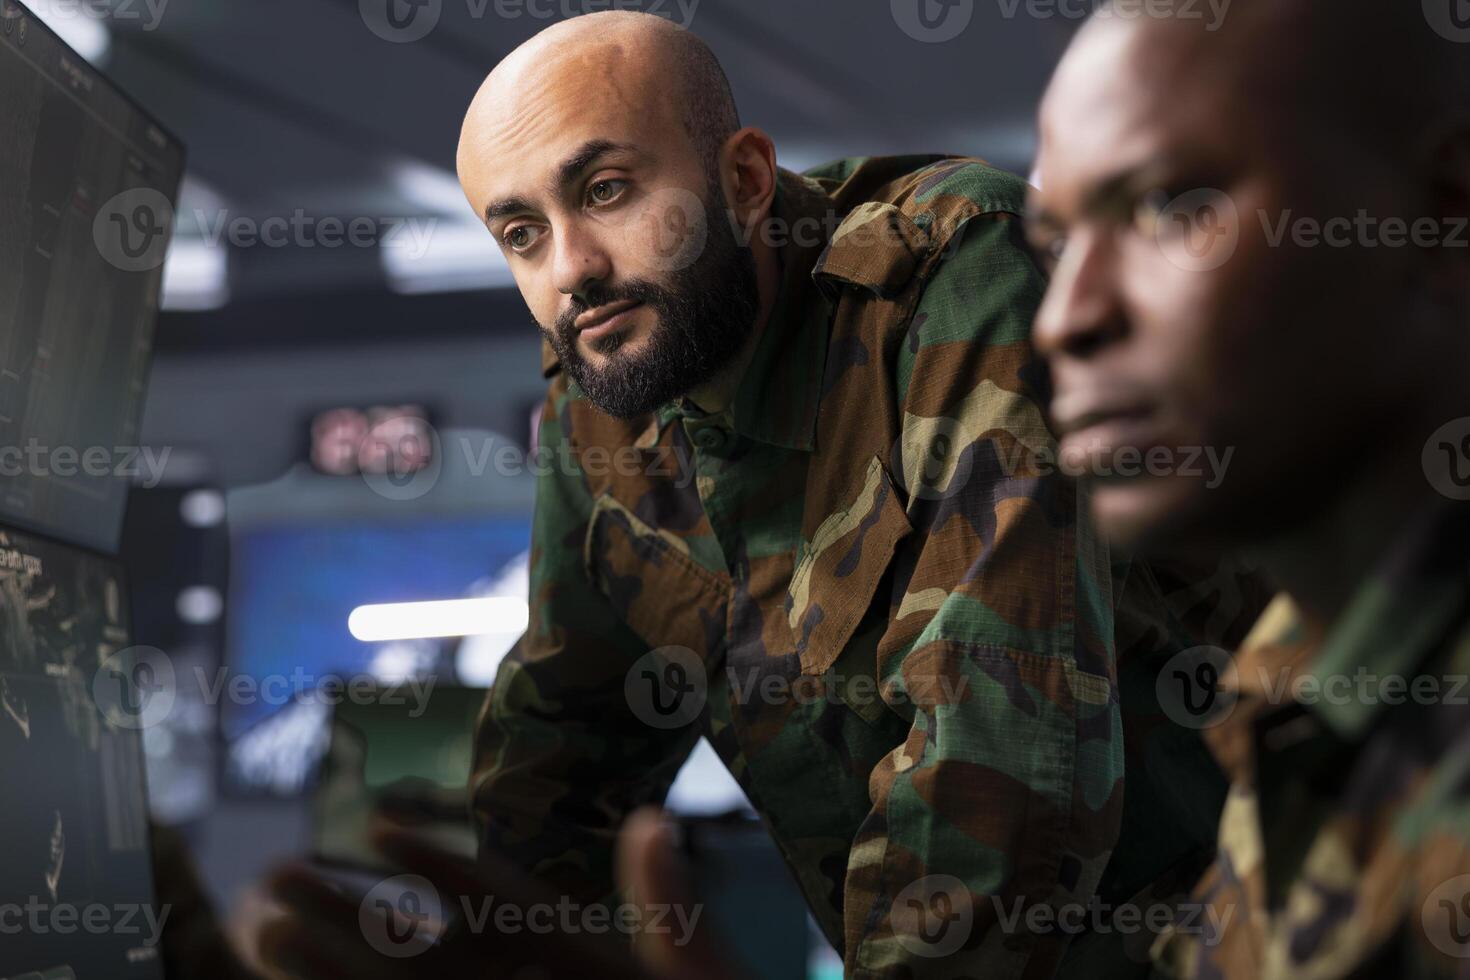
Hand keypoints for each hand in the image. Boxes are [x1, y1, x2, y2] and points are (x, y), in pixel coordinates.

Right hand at [255, 809, 737, 979]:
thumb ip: (672, 922)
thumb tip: (650, 822)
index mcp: (581, 961)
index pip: (500, 899)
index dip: (441, 858)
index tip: (379, 817)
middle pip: (427, 949)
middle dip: (351, 910)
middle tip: (278, 869)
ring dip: (330, 970)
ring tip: (260, 929)